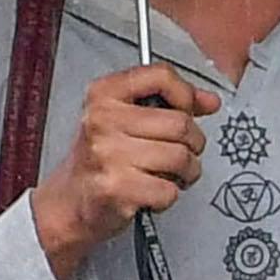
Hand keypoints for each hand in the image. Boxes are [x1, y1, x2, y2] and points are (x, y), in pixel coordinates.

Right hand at [29, 65, 213, 279]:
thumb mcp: (126, 119)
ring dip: (185, 173)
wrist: (69, 203)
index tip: (189, 109)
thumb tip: (209, 100)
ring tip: (168, 175)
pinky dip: (167, 197)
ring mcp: (109, 154)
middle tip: (180, 153)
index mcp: (104, 94)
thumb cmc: (99, 161)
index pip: (161, 76)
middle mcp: (103, 120)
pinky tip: (151, 192)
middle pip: (180, 123)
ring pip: (181, 158)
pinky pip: (169, 190)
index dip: (186, 94)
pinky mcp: (116, 188)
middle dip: (192, 143)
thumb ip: (170, 104)